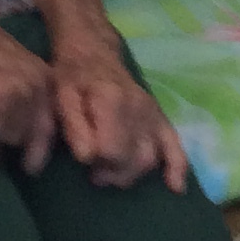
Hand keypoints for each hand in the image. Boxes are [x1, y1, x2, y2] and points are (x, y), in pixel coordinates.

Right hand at [0, 9, 58, 170]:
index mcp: (45, 80)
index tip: (36, 161)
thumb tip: (30, 125)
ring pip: (13, 138)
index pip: (53, 123)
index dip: (44, 145)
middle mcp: (37, 91)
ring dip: (3, 138)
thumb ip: (31, 91)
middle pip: (36, 136)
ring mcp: (18, 99)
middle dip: (30, 153)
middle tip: (28, 167)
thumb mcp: (21, 65)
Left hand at [53, 40, 189, 189]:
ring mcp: (152, 113)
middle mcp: (138, 107)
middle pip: (134, 159)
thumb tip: (87, 157)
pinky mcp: (160, 118)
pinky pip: (175, 145)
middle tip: (94, 173)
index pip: (113, 149)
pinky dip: (177, 167)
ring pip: (150, 158)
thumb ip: (73, 127)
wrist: (93, 53)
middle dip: (114, 174)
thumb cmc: (73, 77)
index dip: (98, 162)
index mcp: (112, 100)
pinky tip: (175, 187)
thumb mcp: (62, 96)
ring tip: (111, 171)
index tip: (85, 161)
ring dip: (131, 174)